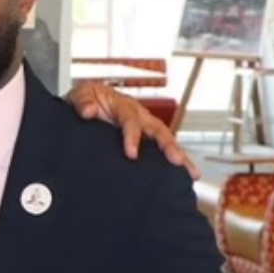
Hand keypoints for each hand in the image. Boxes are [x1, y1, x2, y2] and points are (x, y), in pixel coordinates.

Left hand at [66, 82, 199, 178]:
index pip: (131, 120)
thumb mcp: (81, 95)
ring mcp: (144, 128)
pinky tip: (182, 177)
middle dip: (169, 146)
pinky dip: (171, 164)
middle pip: (158, 130)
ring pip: (165, 141)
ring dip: (179, 156)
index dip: (132, 136)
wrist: (85, 106)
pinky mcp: (144, 141)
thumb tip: (89, 111)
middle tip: (177, 161)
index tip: (131, 154)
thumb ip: (83, 102)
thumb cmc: (87, 101)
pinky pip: (159, 151)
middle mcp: (139, 116)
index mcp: (123, 105)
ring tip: (192, 173)